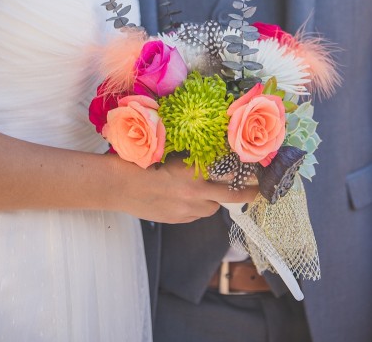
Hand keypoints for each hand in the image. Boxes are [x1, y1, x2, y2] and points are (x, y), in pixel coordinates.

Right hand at [115, 158, 257, 223]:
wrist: (115, 185)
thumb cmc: (136, 162)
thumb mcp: (165, 152)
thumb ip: (188, 158)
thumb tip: (206, 156)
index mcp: (192, 169)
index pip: (229, 172)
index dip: (246, 173)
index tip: (256, 171)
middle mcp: (194, 191)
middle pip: (231, 194)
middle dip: (246, 192)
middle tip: (256, 189)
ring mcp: (186, 209)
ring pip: (212, 207)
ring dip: (214, 199)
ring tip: (204, 190)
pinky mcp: (177, 219)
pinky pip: (195, 215)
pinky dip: (196, 208)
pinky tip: (184, 199)